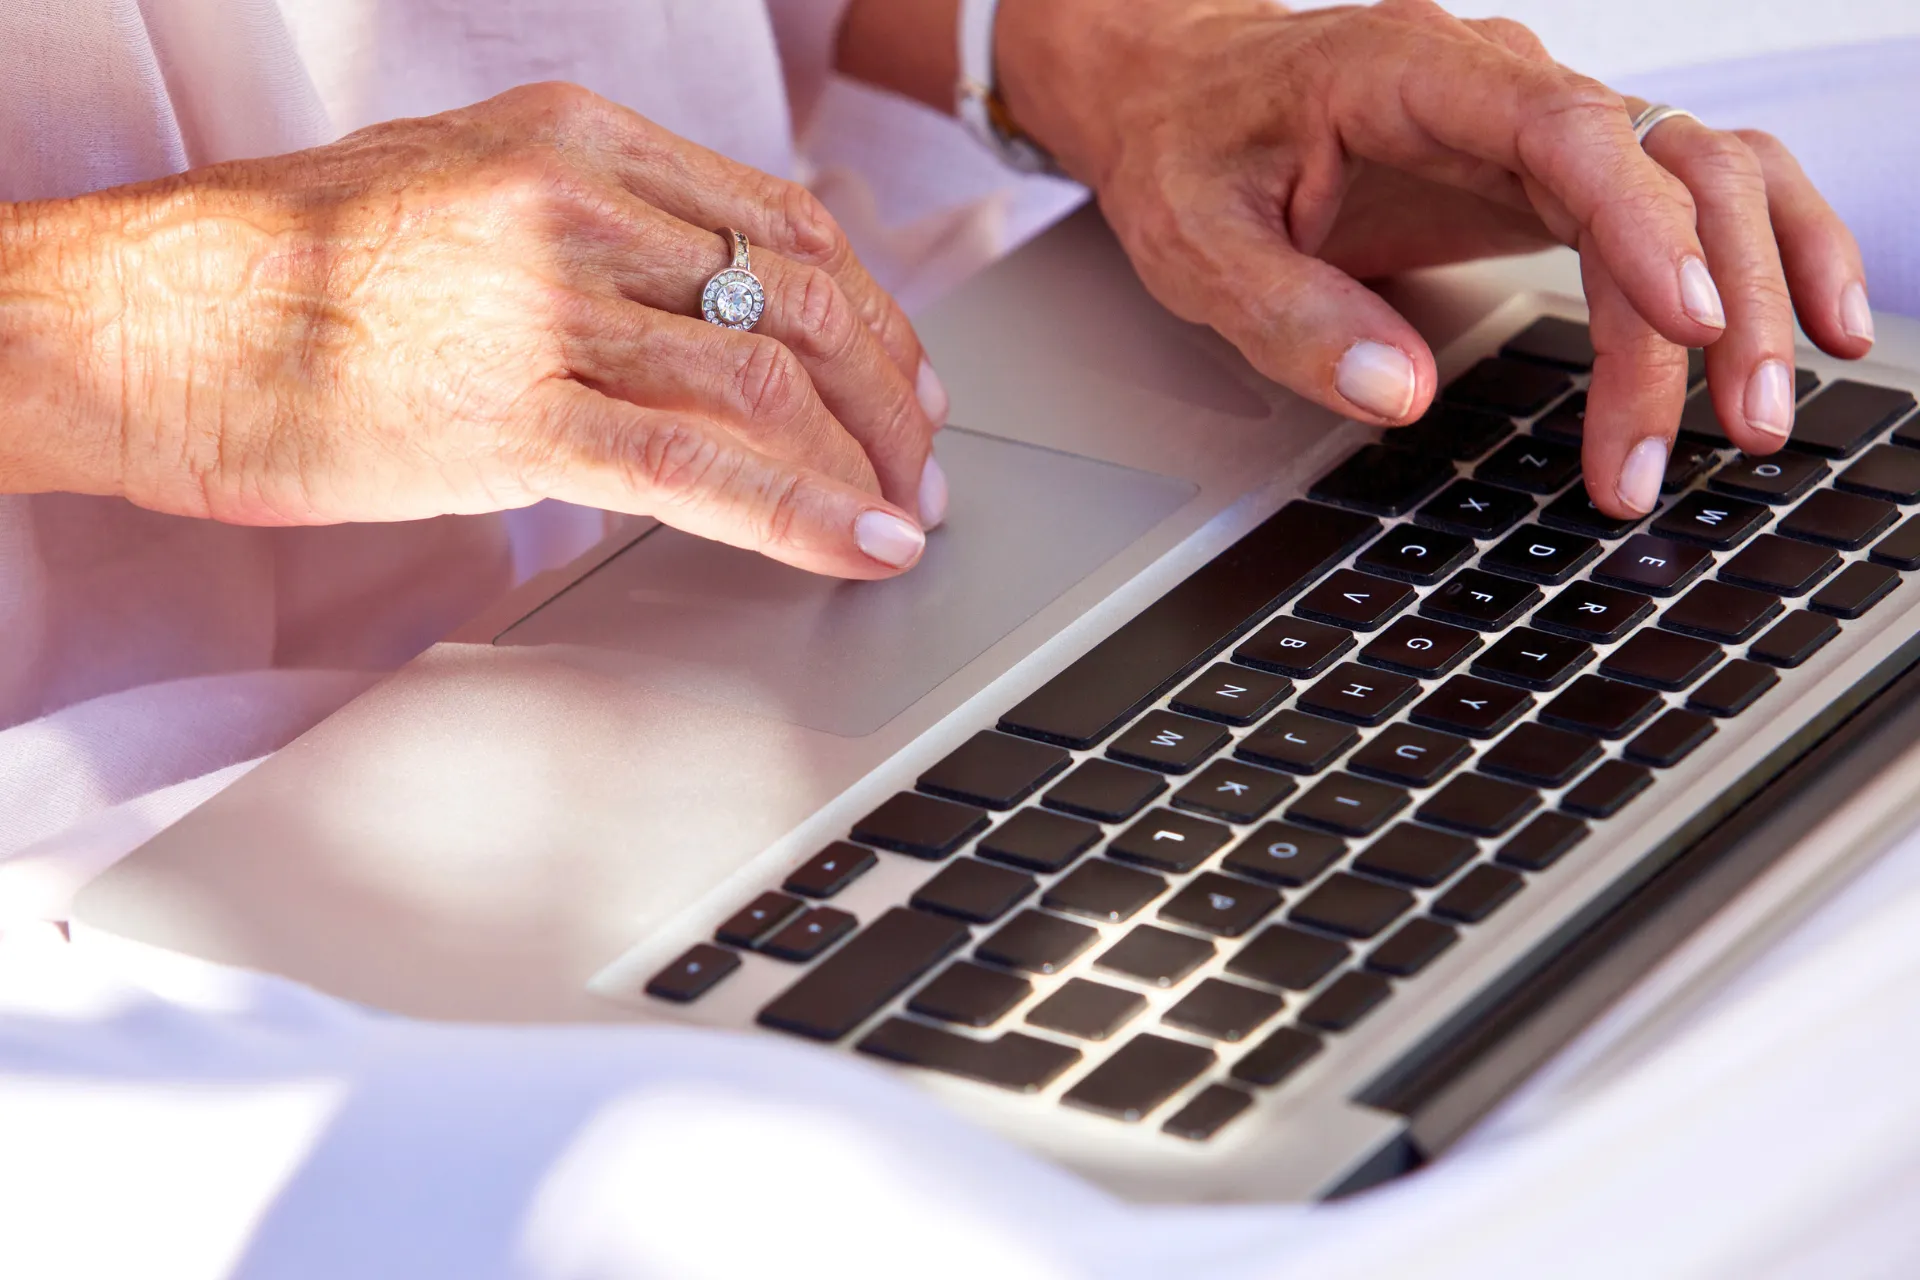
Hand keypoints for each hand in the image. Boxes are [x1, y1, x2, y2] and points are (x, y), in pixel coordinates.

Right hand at [0, 83, 947, 576]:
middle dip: (888, 392)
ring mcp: (546, 303)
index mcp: (573, 138)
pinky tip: (861, 549)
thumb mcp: (459, 197)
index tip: (905, 374)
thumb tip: (693, 303)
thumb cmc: (284, 274)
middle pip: (801, 298)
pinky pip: (700, 468)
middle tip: (921, 460)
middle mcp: (575, 203)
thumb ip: (587, 232)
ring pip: (769, 380)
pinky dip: (802, 514)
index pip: (779, 221)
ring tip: (901, 517)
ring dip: (862, 460)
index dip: (870, 309)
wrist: (140, 322)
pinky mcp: (512, 413)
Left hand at [995, 0, 1872, 517]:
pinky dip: (1760, 253)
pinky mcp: (1555, 167)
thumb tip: (1395, 395)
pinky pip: (1688, 191)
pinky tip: (1806, 329)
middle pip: (1667, 162)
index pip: (1567, 133)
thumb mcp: (1196, 243)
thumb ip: (1287, 315)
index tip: (1687, 326)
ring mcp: (1541, 121)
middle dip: (1719, 299)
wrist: (1179, 96)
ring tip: (1761, 415)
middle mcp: (1501, 83)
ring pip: (1706, 173)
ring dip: (1758, 288)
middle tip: (1723, 432)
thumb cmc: (1186, 153)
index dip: (1642, 227)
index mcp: (1413, 72)